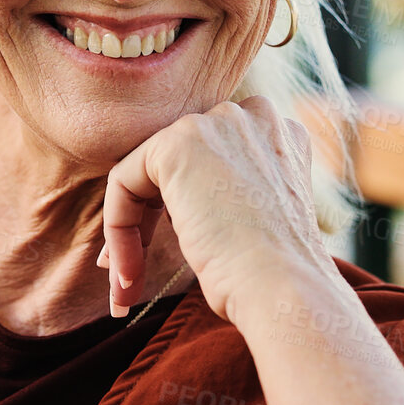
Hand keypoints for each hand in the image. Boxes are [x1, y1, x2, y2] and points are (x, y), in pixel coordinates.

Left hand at [100, 96, 333, 326]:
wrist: (285, 287)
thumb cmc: (275, 275)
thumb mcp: (259, 220)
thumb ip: (230, 193)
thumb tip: (183, 206)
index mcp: (281, 135)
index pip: (214, 160)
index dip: (185, 209)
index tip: (175, 254)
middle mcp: (254, 116)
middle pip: (179, 161)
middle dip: (150, 219)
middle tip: (134, 274)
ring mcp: (216, 124)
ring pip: (147, 172)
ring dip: (130, 231)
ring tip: (129, 283)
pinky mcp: (177, 143)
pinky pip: (123, 182)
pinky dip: (118, 229)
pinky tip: (128, 272)